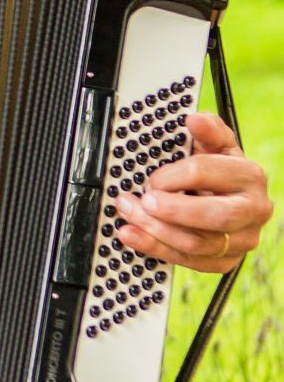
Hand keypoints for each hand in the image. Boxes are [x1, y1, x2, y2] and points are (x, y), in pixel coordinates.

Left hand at [115, 112, 272, 272]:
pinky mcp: (227, 260)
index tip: (151, 179)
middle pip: (214, 216)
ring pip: (199, 243)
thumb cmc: (219, 169)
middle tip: (142, 202)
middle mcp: (253, 210)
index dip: (174, 176)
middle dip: (172, 211)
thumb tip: (195, 119)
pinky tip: (133, 236)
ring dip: (156, 231)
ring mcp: (243, 239)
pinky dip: (158, 249)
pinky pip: (192, 262)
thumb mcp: (216, 144)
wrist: (233, 198)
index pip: (207, 173)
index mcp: (248, 175)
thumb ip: (208, 130)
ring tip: (128, 216)